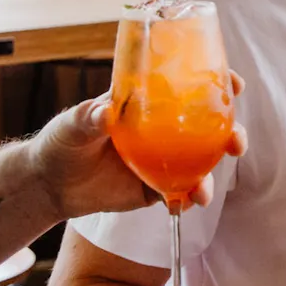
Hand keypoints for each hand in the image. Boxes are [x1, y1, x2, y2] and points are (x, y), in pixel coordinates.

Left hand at [27, 73, 247, 219]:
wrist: (49, 185)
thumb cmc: (61, 142)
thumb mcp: (73, 123)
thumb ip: (89, 117)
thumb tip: (104, 113)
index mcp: (147, 104)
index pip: (188, 87)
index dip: (216, 83)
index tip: (234, 83)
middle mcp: (162, 131)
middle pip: (208, 127)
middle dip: (230, 132)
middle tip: (236, 142)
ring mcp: (161, 161)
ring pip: (200, 163)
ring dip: (212, 175)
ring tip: (204, 191)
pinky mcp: (154, 189)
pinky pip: (181, 192)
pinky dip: (190, 198)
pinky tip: (189, 203)